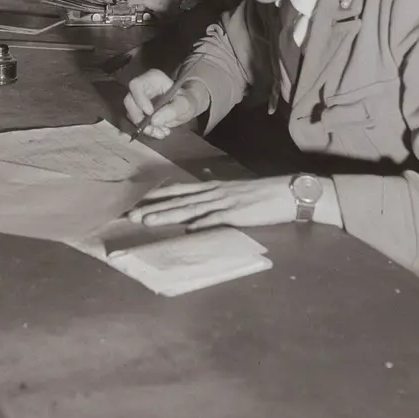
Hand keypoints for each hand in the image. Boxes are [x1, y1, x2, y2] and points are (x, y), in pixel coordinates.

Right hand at [123, 68, 210, 138]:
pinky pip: (137, 122)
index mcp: (153, 78)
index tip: (150, 113)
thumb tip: (154, 120)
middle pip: (129, 101)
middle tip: (152, 129)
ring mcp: (139, 100)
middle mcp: (143, 88)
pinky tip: (160, 133)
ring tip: (161, 133)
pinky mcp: (140, 111)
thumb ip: (172, 110)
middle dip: (139, 118)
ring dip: (145, 127)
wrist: (187, 107)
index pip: (136, 85)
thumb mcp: (185, 104)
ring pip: (132, 114)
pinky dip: (148, 131)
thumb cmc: (188, 100)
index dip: (139, 99)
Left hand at [127, 177, 299, 230]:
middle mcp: (214, 192)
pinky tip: (186, 230)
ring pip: (190, 209)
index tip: (137, 201)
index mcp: (212, 187)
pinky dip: (200, 224)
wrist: (287, 192)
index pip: (179, 190)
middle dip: (153, 207)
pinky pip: (215, 220)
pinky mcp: (237, 214)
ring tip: (147, 221)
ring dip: (168, 215)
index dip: (157, 196)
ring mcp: (224, 202)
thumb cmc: (262, 194)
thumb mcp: (234, 190)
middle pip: (178, 200)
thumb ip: (215, 193)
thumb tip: (200, 193)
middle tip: (130, 214)